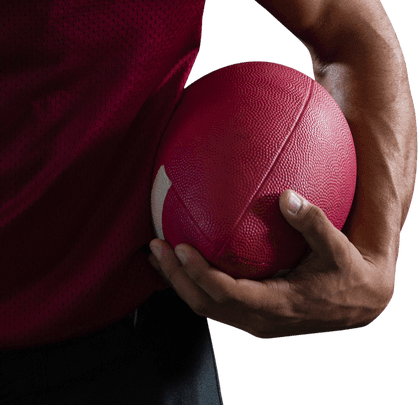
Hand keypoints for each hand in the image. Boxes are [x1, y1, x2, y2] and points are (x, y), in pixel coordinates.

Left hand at [148, 190, 393, 337]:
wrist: (360, 301)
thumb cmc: (347, 269)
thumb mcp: (337, 246)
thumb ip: (312, 222)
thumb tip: (287, 196)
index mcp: (278, 304)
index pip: (228, 294)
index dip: (201, 274)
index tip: (180, 246)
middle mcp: (261, 319)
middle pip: (205, 304)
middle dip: (176, 277)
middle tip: (155, 245)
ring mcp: (255, 321)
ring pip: (206, 306)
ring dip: (178, 281)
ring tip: (155, 252)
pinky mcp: (252, 315)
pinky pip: (214, 302)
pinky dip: (192, 282)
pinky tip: (179, 258)